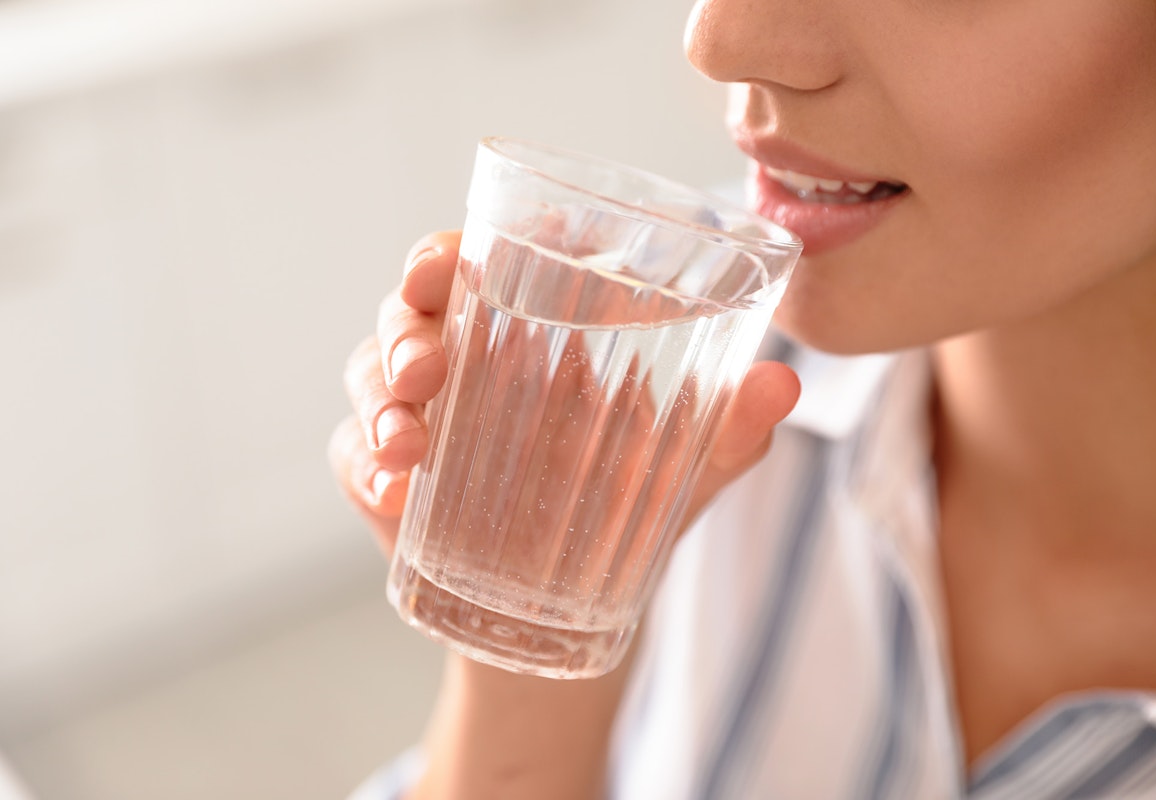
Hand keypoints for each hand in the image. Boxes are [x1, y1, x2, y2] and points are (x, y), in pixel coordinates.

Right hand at [329, 231, 801, 559]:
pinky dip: (364, 466)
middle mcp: (468, 352)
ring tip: (409, 440)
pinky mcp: (382, 472)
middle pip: (414, 304)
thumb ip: (729, 428)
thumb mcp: (682, 468)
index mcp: (534, 326)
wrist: (568, 605)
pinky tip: (392, 490)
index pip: (484, 256)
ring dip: (381, 398)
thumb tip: (782, 385)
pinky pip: (353, 453)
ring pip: (371, 370)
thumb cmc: (627, 504)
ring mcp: (420, 411)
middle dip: (407, 321)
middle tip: (426, 363)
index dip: (458, 244)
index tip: (455, 254)